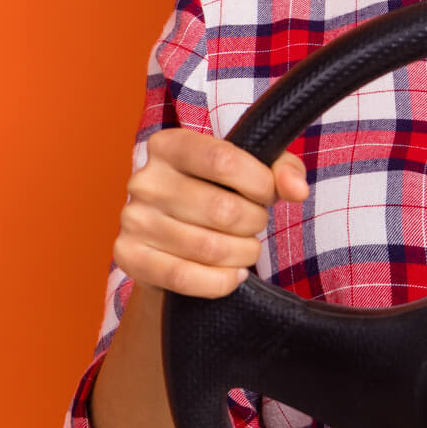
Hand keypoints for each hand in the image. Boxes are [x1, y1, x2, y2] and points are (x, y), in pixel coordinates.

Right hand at [113, 129, 309, 297]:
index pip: (224, 160)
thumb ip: (281, 169)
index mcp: (168, 145)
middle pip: (221, 209)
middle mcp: (144, 179)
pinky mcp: (129, 256)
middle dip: (254, 223)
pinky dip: (221, 282)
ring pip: (208, 248)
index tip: (268, 194)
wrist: (171, 237)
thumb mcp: (249, 171)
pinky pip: (184, 277)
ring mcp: (133, 219)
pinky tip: (233, 274)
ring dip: (243, 253)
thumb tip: (297, 189)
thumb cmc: (215, 194)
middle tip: (255, 224)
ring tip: (245, 248)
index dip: (259, 182)